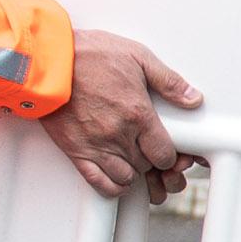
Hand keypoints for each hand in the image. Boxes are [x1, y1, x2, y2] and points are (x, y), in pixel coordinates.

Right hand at [44, 27, 203, 203]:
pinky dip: (111, 186)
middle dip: (152, 163)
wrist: (48, 61)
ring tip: (134, 161)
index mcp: (138, 114)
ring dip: (133, 174)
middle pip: (147, 167)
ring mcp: (96, 146)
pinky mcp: (76, 150)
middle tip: (151, 154)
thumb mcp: (137, 56)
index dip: (170, 156)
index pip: (165, 154)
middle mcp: (119, 135)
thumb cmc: (88, 55)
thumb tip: (193, 99)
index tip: (167, 150)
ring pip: (126, 178)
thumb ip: (168, 81)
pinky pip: (98, 182)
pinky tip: (117, 178)